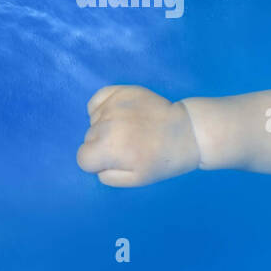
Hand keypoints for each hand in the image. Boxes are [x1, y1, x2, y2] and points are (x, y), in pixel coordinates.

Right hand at [76, 85, 201, 186]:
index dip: (99, 163)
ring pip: (94, 121)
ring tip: (132, 129)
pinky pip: (97, 101)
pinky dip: (102, 108)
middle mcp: (106, 124)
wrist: (187, 132)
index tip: (119, 160)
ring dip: (106, 126)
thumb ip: (108, 175)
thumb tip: (96, 164)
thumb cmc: (163, 159)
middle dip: (104, 145)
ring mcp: (113, 104)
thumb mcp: (136, 179)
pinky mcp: (121, 90)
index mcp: (109, 148)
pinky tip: (120, 114)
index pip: (83, 159)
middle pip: (89, 139)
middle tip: (130, 145)